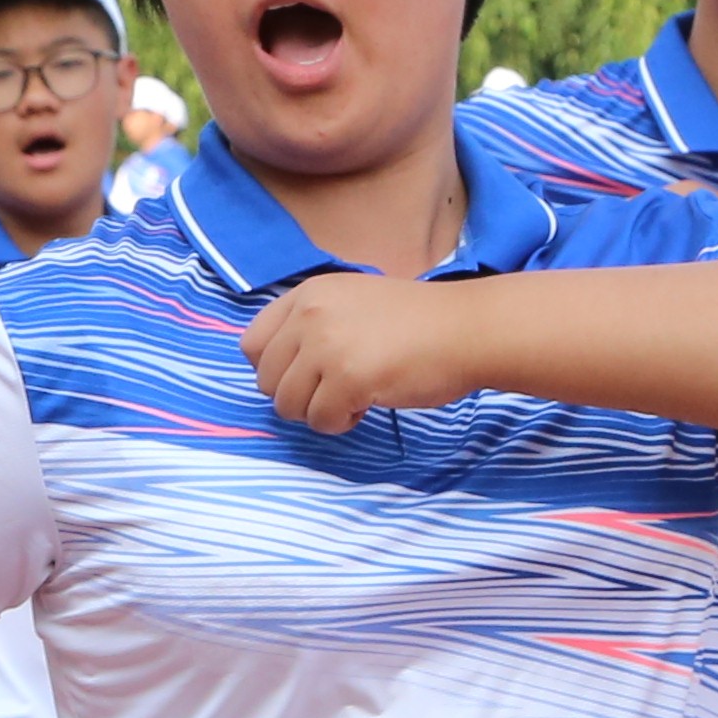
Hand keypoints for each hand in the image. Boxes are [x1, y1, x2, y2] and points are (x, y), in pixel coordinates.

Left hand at [244, 273, 464, 434]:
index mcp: (309, 294)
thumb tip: (276, 370)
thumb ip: (313, 325)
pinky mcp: (347, 379)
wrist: (466, 329)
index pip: (252, 344)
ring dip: (319, 411)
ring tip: (354, 396)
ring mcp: (327, 346)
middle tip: (337, 389)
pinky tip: (368, 403)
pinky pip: (320, 421)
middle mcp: (310, 315)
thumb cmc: (417, 323)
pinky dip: (341, 423)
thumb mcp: (352, 303)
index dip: (275, 370)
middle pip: (266, 380)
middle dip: (298, 395)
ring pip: (288, 405)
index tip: (307, 375)